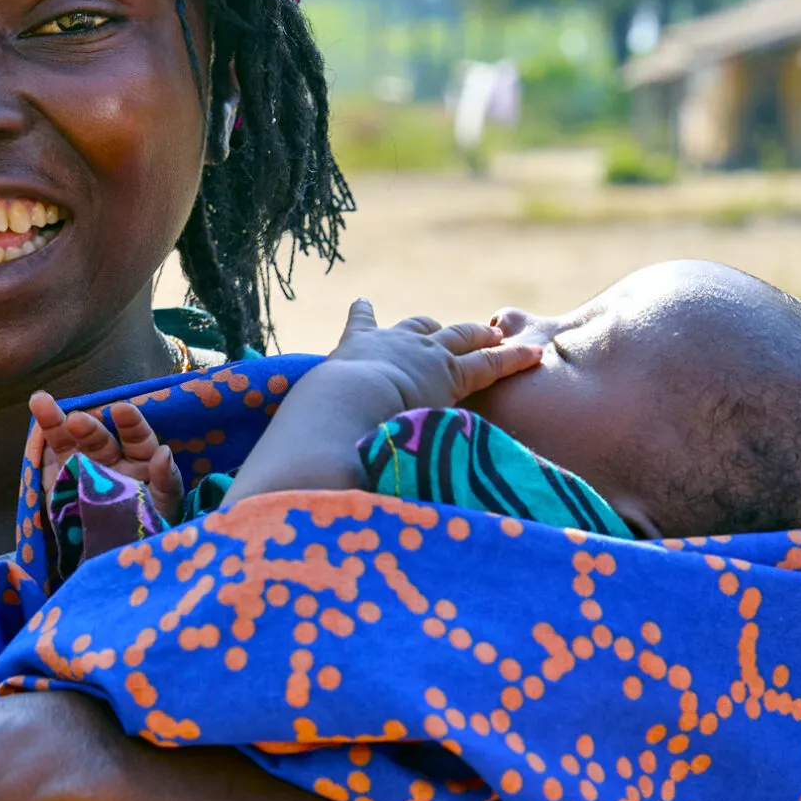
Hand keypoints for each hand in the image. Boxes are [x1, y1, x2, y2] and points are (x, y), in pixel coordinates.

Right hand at [28, 390, 181, 519]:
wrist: (117, 557)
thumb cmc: (150, 529)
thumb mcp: (166, 506)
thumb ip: (166, 479)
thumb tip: (164, 451)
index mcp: (139, 461)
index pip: (136, 437)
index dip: (129, 423)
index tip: (121, 410)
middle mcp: (110, 460)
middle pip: (97, 437)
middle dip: (87, 427)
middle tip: (75, 420)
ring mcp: (81, 471)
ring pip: (68, 443)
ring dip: (54, 424)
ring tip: (39, 402)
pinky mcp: (60, 486)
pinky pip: (49, 465)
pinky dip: (40, 449)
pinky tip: (34, 432)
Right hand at [224, 300, 540, 500]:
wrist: (344, 407)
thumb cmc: (315, 425)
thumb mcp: (305, 432)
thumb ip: (301, 456)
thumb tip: (266, 497)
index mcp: (349, 354)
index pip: (359, 329)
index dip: (362, 318)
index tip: (363, 303)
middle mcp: (386, 345)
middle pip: (413, 328)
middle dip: (426, 325)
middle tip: (437, 326)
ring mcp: (421, 353)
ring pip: (456, 337)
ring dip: (476, 332)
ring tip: (495, 330)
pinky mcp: (452, 373)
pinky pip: (490, 363)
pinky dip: (512, 357)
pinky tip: (533, 353)